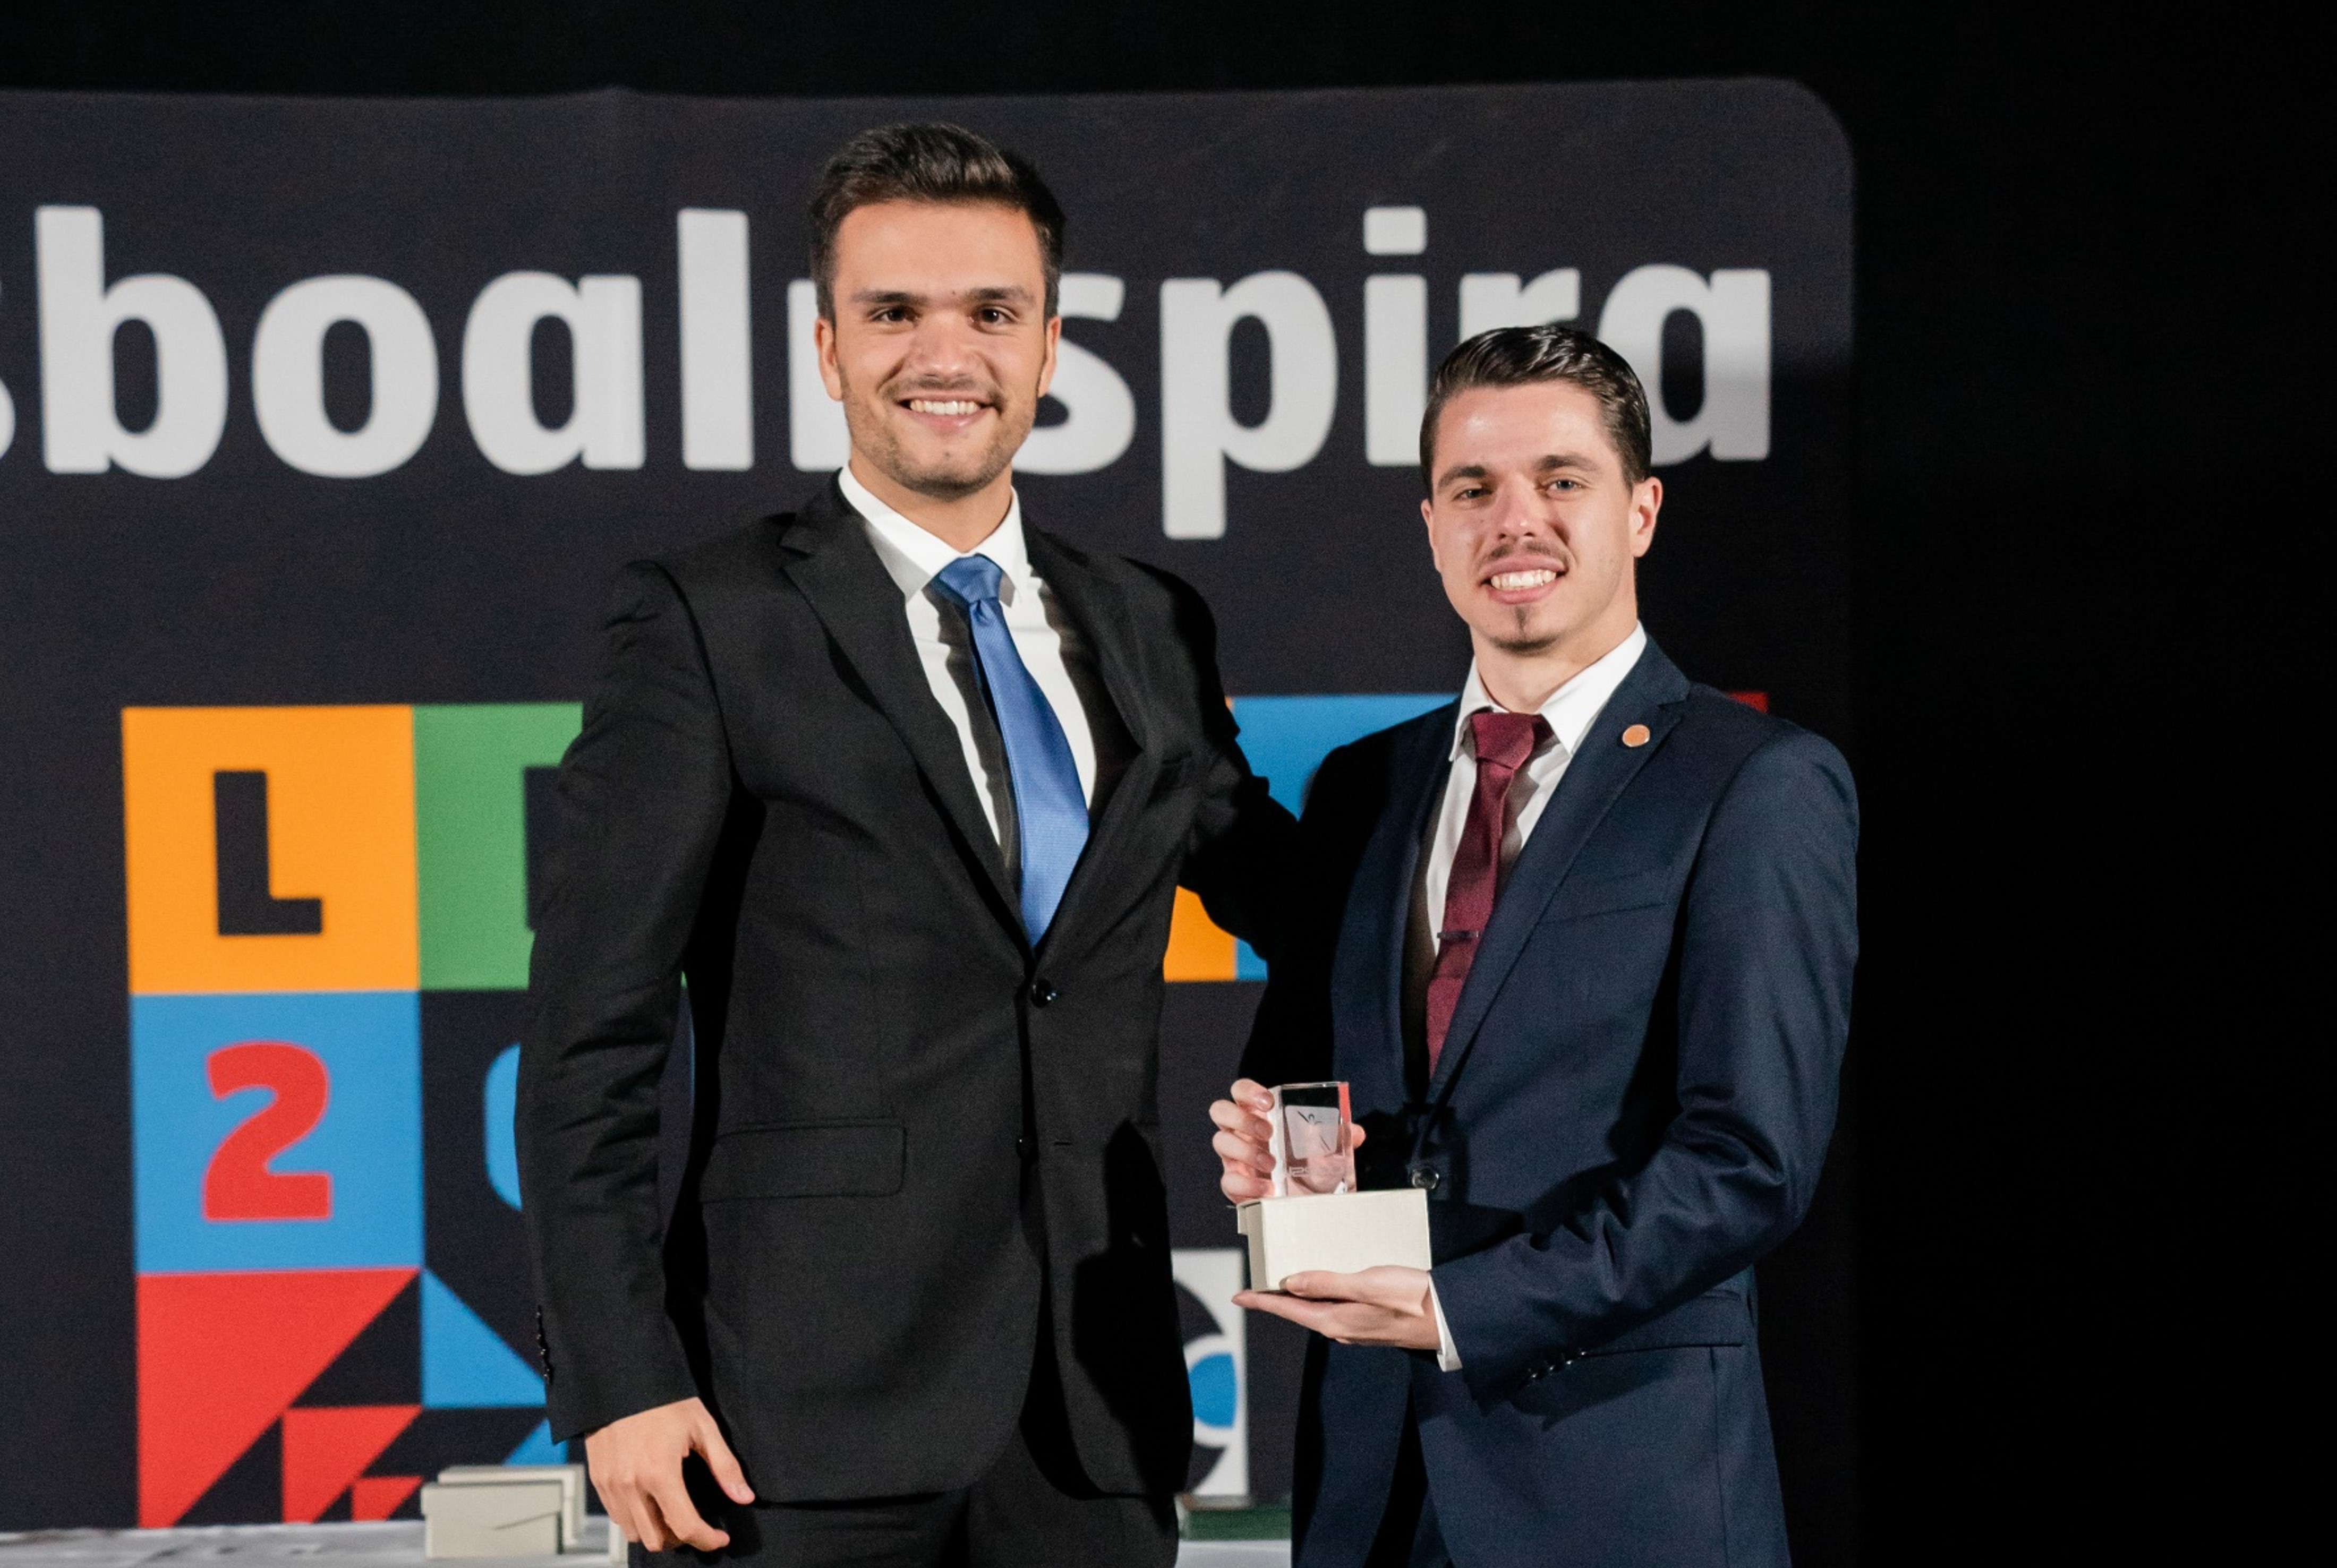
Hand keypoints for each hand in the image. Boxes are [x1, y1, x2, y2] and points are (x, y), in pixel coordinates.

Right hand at [585, 1396, 753, 1551]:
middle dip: (681, 1539)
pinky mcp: (598, 1480)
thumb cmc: (665, 1400)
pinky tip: (650, 1502)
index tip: (720, 1538)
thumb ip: (724, 1466)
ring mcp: (610, 1485)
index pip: (685, 1526)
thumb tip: (744, 1497)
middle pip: (656, 1539)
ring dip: (656, 1532)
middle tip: (696, 1525)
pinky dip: (635, 1519)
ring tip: (673, 1515)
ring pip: (633, 1533)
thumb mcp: (703, 1427)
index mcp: (659, 1473)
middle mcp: (630, 1485)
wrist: (622, 1379)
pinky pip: (616, 1517)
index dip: (707, 1539)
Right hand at [1210, 1078, 1365, 1201]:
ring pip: (1220, 1142)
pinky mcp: (1235, 1183)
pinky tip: (1267, 1188)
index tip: (1268, 1102)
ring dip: (1246, 1151)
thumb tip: (1355, 1133)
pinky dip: (1247, 1184)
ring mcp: (1233, 1157)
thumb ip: (1338, 1136)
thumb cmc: (1308, 1166)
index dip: (1248, 1091)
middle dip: (1243, 1119)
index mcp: (1257, 1114)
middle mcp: (1240, 1132)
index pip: (1240, 1091)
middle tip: (1269, 1133)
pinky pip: (1228, 1181)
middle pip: (1220, 1110)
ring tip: (1273, 1164)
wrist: (1306, 1200)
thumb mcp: (1325, 1148)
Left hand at [1235, 1265, 1439, 1350]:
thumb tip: (1291, 1282)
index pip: (1289, 1309)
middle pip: (1301, 1311)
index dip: (1263, 1301)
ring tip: (1289, 1278)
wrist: (1452, 1320)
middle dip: (1279, 1298)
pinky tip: (1329, 1283)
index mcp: (1337, 1321)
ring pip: (1320, 1310)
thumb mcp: (1367, 1284)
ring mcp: (1359, 1328)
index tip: (1240, 1296)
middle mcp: (1343, 1328)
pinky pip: (1338, 1307)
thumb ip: (1327, 1283)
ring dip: (1302, 1296)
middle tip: (1260, 1284)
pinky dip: (1325, 1295)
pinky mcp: (1373, 1322)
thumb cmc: (1413, 1300)